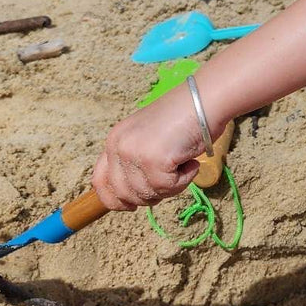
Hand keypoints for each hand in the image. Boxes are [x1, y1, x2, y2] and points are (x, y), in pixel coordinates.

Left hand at [91, 88, 208, 210]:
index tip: (130, 206)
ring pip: (147, 194)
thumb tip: (131, 195)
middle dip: (149, 195)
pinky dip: (184, 180)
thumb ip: (135, 160)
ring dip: (171, 186)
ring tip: (183, 162)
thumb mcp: (148, 137)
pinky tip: (190, 162)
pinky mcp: (154, 160)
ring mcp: (134, 152)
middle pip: (124, 194)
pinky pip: (168, 188)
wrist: (205, 100)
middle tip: (171, 179)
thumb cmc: (185, 117)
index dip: (114, 199)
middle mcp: (119, 145)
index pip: (100, 181)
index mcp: (115, 139)